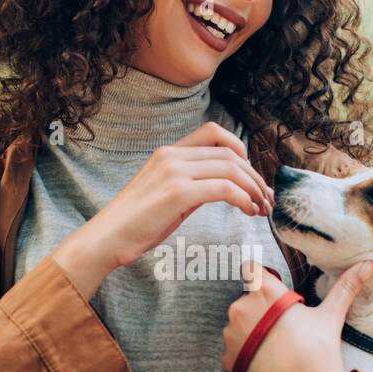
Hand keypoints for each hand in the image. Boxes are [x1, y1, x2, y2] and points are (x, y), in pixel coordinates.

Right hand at [52, 120, 273, 298]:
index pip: (215, 133)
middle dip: (255, 175)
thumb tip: (223, 189)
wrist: (105, 238)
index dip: (241, 150)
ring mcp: (174, 171)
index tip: (250, 176)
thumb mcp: (166, 196)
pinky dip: (244, 199)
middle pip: (229, 151)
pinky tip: (249, 211)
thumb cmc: (135, 224)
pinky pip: (224, 188)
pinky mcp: (177, 192)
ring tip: (262, 208)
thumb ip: (191, 185)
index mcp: (168, 152)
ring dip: (254, 188)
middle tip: (267, 198)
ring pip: (231, 168)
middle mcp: (172, 155)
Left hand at [220, 257, 372, 371]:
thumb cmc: (320, 352)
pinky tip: (266, 360)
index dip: (261, 278)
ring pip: (237, 324)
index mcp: (264, 292)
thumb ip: (345, 286)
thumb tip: (368, 264)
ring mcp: (231, 334)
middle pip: (246, 299)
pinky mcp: (226, 357)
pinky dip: (245, 352)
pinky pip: (233, 348)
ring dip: (250, 330)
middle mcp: (240, 308)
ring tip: (276, 346)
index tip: (272, 292)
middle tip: (283, 328)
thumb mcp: (331, 315)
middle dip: (260, 309)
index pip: (250, 267)